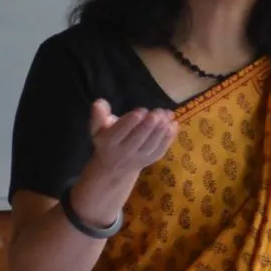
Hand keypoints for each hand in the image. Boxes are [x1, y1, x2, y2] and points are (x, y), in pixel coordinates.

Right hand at [73, 98, 176, 222]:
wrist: (114, 168)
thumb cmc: (106, 142)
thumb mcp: (97, 129)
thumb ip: (98, 115)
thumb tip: (100, 103)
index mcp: (109, 142)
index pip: (120, 131)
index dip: (132, 121)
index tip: (141, 111)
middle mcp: (124, 152)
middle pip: (138, 138)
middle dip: (150, 124)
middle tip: (158, 112)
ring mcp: (139, 158)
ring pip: (151, 145)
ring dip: (161, 130)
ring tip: (167, 115)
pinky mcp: (150, 160)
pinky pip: (160, 150)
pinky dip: (169, 138)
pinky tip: (173, 124)